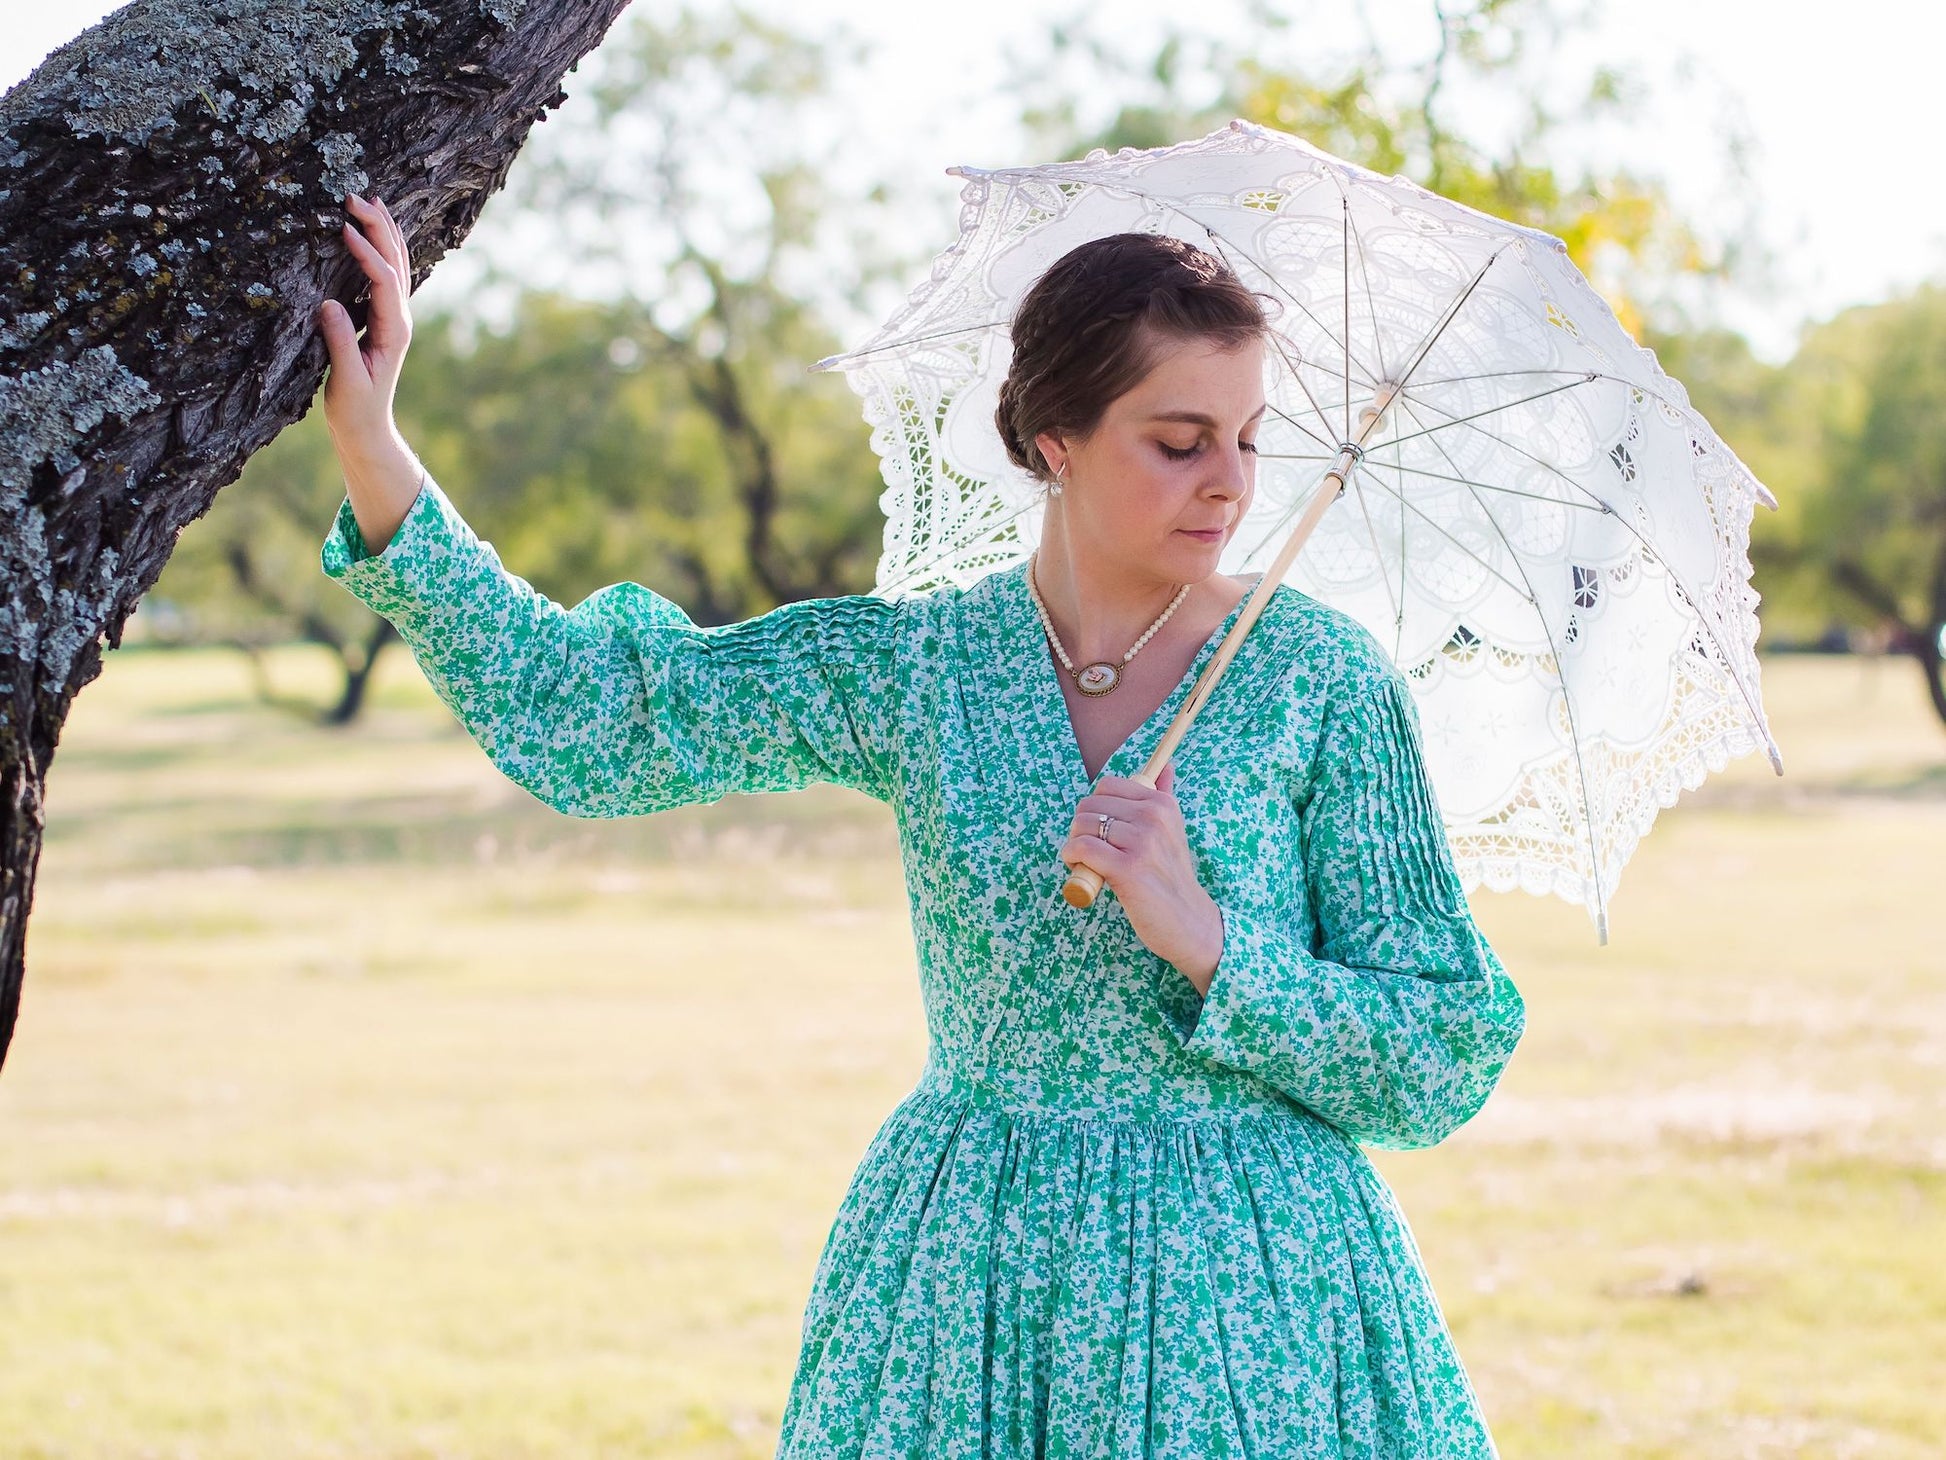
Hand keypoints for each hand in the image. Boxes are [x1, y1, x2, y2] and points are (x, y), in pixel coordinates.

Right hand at [315, 193, 422, 550]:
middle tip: (357, 197)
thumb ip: (340, 344)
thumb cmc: (355, 409)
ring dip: (383, 232)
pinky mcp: (381, 318)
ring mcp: (393, 317)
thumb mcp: (345, 380)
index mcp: (394, 332)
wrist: (366, 428)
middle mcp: (399, 320)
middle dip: (379, 228)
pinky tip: (368, 232)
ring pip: (395, 265)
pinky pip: (384, 275)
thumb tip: (328, 305)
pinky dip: (378, 249)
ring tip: (370, 200)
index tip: (345, 228)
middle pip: (396, 264)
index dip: (367, 254)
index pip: (384, 282)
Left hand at [1059, 759, 1224, 993]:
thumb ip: (1165, 796)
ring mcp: (1141, 842)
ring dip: (1074, 844)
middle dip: (1080, 827)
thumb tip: (1165, 767)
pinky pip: (1082, 849)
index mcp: (1162, 804)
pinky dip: (1071, 857)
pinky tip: (1079, 869)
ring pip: (1082, 826)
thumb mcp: (1173, 831)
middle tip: (1089, 850)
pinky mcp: (1127, 869)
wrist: (1188, 921)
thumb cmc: (1172, 877)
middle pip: (1089, 805)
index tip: (1099, 829)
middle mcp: (1153, 817)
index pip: (1107, 786)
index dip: (1095, 808)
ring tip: (1085, 862)